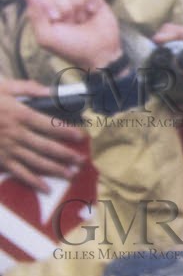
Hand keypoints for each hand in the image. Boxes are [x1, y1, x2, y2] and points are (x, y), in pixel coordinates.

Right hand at [0, 77, 84, 191]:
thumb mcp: (3, 87)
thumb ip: (27, 89)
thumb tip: (49, 92)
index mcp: (20, 115)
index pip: (49, 125)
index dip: (66, 131)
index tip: (81, 136)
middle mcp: (17, 134)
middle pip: (47, 146)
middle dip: (66, 154)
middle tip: (82, 160)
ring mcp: (9, 149)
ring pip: (37, 161)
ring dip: (56, 169)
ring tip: (71, 174)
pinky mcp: (1, 160)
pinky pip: (20, 173)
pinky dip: (34, 182)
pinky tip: (47, 188)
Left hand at [23, 0, 122, 69]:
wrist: (101, 53)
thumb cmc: (71, 48)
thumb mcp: (47, 38)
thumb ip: (35, 15)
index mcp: (45, 13)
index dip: (49, 5)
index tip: (56, 18)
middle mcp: (59, 4)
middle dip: (66, 7)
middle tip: (72, 23)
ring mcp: (77, 0)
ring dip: (78, 3)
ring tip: (83, 19)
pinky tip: (93, 11)